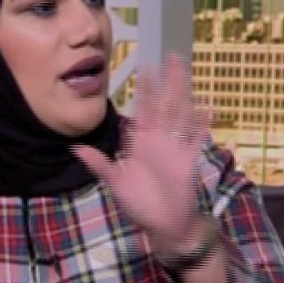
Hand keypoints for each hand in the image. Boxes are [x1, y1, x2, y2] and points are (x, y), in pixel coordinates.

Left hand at [73, 52, 212, 257]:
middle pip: (166, 104)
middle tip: (173, 57)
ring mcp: (175, 148)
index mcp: (140, 142)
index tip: (146, 67)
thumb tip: (76, 147)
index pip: (143, 108)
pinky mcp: (188, 160)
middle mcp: (159, 140)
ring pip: (182, 115)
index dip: (146, 89)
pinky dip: (201, 126)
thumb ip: (100, 164)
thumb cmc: (139, 204)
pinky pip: (196, 139)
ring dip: (185, 94)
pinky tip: (207, 109)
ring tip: (189, 74)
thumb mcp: (116, 183)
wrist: (164, 225)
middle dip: (169, 82)